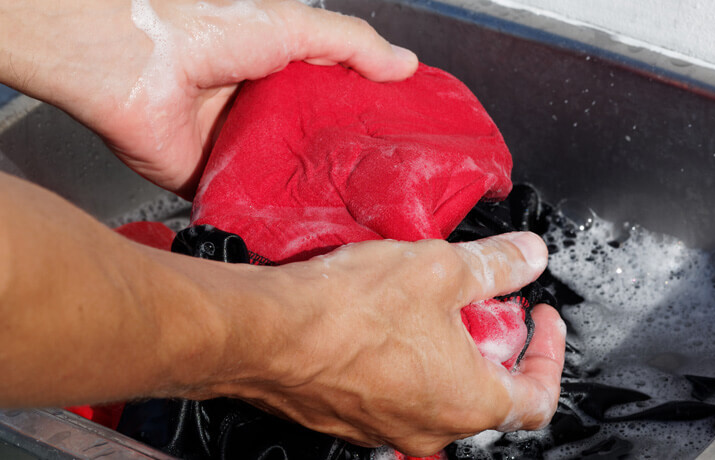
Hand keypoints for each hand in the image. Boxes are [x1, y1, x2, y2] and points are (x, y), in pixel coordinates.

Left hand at [0, 0, 417, 197]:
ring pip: (291, 178)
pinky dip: (276, 215)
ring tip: (361, 211)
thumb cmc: (206, 31)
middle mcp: (263, 114)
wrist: (137, 67)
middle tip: (388, 184)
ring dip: (317, 192)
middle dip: (347, 162)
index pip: (335, 100)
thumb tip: (405, 65)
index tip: (402, 136)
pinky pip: (254, 204)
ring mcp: (240, 150)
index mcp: (280, 74)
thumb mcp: (294, 25)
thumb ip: (351, 43)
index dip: (367, 115)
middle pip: (317, 143)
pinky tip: (309, 227)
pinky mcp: (217, 183)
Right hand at [199, 232, 565, 456]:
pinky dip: (406, 361)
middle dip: (492, 343)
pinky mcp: (349, 418)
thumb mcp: (440, 269)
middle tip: (479, 301)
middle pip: (487, 393)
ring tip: (430, 304)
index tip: (539, 315)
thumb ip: (495, 265)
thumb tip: (529, 257)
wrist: (264, 333)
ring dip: (447, 351)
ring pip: (438, 392)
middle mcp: (431, 428)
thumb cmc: (350, 311)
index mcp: (468, 402)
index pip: (537, 397)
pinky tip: (385, 322)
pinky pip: (394, 393)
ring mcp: (386, 429)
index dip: (549, 352)